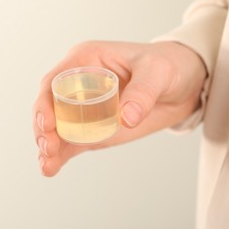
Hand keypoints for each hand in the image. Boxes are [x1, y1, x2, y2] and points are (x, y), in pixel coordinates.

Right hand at [33, 41, 205, 176]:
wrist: (184, 84)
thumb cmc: (168, 66)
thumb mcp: (158, 72)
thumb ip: (143, 91)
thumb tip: (127, 118)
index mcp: (86, 61)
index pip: (55, 81)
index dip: (45, 102)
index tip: (48, 124)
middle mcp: (80, 84)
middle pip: (50, 107)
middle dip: (44, 128)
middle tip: (48, 148)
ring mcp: (86, 108)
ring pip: (58, 127)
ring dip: (48, 146)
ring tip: (47, 165)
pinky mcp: (95, 127)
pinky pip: (73, 140)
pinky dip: (62, 154)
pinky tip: (51, 168)